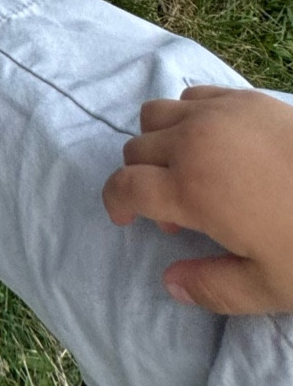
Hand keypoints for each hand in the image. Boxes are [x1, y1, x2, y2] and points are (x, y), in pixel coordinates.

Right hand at [102, 84, 292, 314]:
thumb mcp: (269, 286)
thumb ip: (212, 289)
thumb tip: (170, 281)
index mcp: (190, 189)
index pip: (124, 186)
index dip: (116, 204)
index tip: (128, 220)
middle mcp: (192, 142)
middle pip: (135, 149)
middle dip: (142, 180)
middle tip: (179, 212)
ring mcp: (217, 113)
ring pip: (154, 115)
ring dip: (158, 143)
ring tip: (190, 169)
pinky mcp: (243, 97)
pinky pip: (191, 96)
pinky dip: (187, 117)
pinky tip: (216, 142)